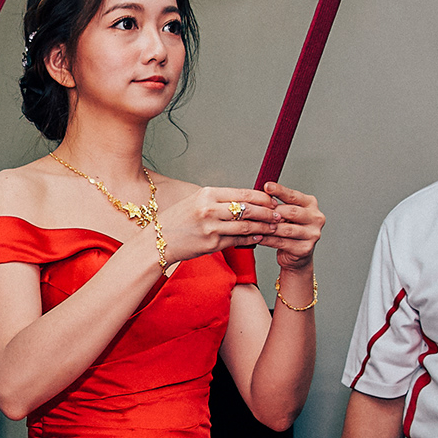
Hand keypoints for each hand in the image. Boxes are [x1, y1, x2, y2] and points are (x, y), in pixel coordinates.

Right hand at [152, 187, 276, 265]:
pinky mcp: (212, 244)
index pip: (243, 193)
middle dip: (268, 212)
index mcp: (207, 194)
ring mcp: (211, 227)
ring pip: (246, 225)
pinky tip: (259, 237)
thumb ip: (217, 200)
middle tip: (279, 214)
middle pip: (249, 208)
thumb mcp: (195, 202)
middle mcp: (210, 209)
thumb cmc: (176, 221)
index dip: (262, 198)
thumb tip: (243, 200)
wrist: (157, 241)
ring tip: (274, 227)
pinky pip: (237, 240)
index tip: (272, 201)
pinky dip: (251, 238)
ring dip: (263, 226)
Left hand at [256, 181, 323, 270]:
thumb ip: (278, 204)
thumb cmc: (290, 228)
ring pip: (286, 229)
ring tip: (254, 224)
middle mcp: (316, 218)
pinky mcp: (305, 249)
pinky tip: (258, 237)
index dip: (280, 190)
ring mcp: (312, 234)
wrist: (297, 253)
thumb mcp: (287, 213)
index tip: (267, 186)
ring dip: (268, 227)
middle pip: (291, 212)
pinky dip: (268, 239)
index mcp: (311, 204)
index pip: (294, 196)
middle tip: (256, 210)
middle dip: (272, 212)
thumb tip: (260, 196)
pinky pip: (282, 242)